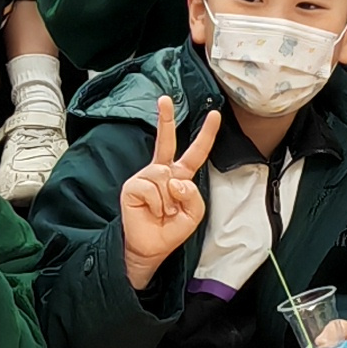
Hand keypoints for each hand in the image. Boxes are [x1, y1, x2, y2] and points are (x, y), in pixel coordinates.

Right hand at [114, 97, 218, 282]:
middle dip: (165, 118)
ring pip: (165, 175)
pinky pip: (152, 187)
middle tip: (165, 99)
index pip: (195, 153)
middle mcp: (162, 172)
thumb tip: (176, 180)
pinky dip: (157, 203)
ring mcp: (145, 176)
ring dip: (169, 199)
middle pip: (166, 140)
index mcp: (179, 176)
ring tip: (163, 211)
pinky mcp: (132, 185)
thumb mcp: (194, 215)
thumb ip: (194, 196)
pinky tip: (151, 211)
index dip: (206, 135)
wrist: (149, 248)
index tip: (214, 115)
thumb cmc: (170, 230)